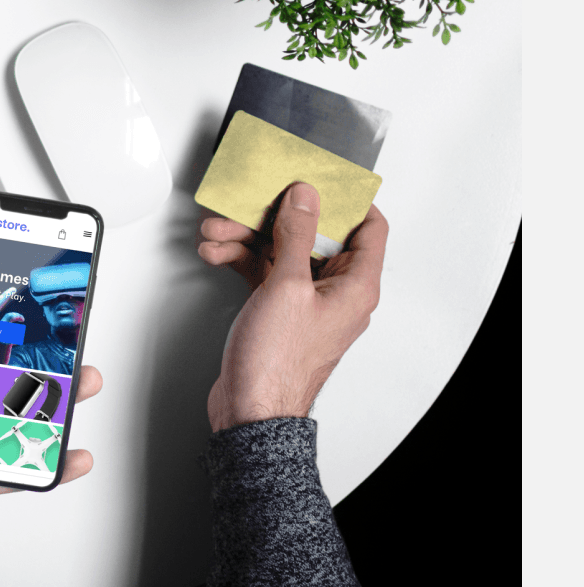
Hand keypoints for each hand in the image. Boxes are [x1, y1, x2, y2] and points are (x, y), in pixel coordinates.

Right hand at [197, 181, 388, 431]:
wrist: (249, 410)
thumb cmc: (278, 364)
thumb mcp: (287, 287)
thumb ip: (296, 234)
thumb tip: (305, 197)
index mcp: (356, 286)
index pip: (369, 227)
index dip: (347, 198)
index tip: (319, 176)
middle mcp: (336, 292)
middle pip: (312, 234)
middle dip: (273, 216)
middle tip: (248, 202)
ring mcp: (306, 302)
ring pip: (280, 251)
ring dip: (246, 237)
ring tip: (216, 231)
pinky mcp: (278, 310)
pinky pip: (263, 272)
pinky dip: (240, 259)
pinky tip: (217, 252)